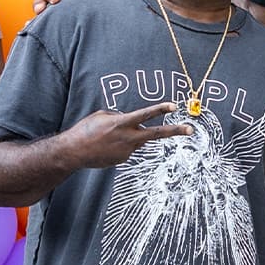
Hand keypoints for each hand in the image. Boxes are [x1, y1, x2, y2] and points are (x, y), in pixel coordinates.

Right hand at [30, 0, 123, 16]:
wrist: (111, 26)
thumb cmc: (109, 5)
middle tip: (57, 0)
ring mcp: (55, 10)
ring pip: (41, 2)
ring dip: (39, 4)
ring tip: (41, 11)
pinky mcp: (50, 23)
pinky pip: (37, 22)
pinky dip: (32, 22)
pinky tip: (29, 25)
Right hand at [60, 102, 185, 168]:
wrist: (73, 152)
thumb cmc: (86, 130)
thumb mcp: (103, 116)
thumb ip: (120, 116)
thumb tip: (131, 121)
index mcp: (123, 123)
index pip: (146, 114)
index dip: (160, 109)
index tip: (174, 106)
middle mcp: (128, 138)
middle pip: (157, 134)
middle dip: (175, 131)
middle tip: (190, 129)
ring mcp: (127, 151)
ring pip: (136, 139)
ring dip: (128, 135)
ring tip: (105, 137)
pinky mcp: (123, 159)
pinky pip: (126, 147)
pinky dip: (119, 143)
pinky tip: (104, 145)